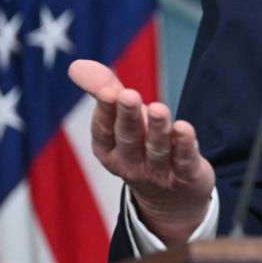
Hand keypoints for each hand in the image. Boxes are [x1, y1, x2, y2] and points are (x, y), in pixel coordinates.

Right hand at [68, 60, 215, 246]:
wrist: (172, 197)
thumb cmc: (141, 148)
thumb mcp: (121, 121)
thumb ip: (103, 91)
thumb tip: (76, 65)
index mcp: (109, 150)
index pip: (104, 130)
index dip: (105, 111)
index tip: (107, 90)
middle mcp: (131, 163)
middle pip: (129, 139)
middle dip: (128, 117)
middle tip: (128, 95)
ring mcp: (158, 172)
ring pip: (157, 149)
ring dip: (158, 128)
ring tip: (158, 108)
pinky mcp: (185, 175)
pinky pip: (184, 160)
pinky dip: (185, 144)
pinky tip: (184, 128)